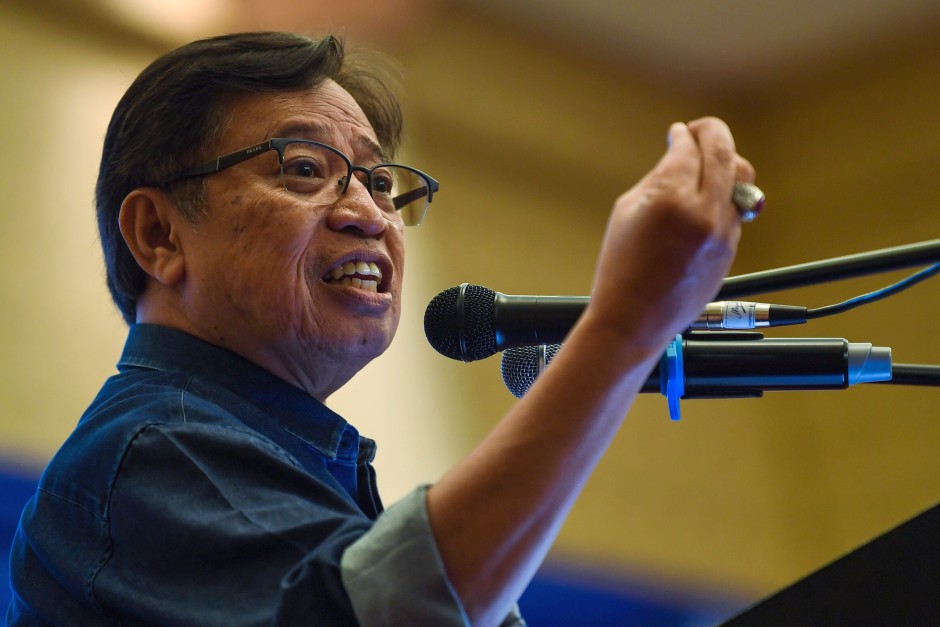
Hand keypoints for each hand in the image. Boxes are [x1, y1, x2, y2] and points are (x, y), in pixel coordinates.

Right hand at [585, 117, 755, 353]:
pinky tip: (704, 201)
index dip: (682, 135)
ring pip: (743, 179)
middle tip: (701, 130)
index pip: (688, 148)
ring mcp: (722, 232)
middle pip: (724, 153)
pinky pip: (736, 209)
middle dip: (713, 133)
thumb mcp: (627, 211)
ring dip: (726, 163)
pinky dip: (723, 196)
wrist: (634, 318)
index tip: (678, 133)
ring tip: (710, 163)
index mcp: (670, 198)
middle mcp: (703, 212)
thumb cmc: (621, 267)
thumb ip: (657, 178)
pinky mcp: (730, 249)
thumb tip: (678, 155)